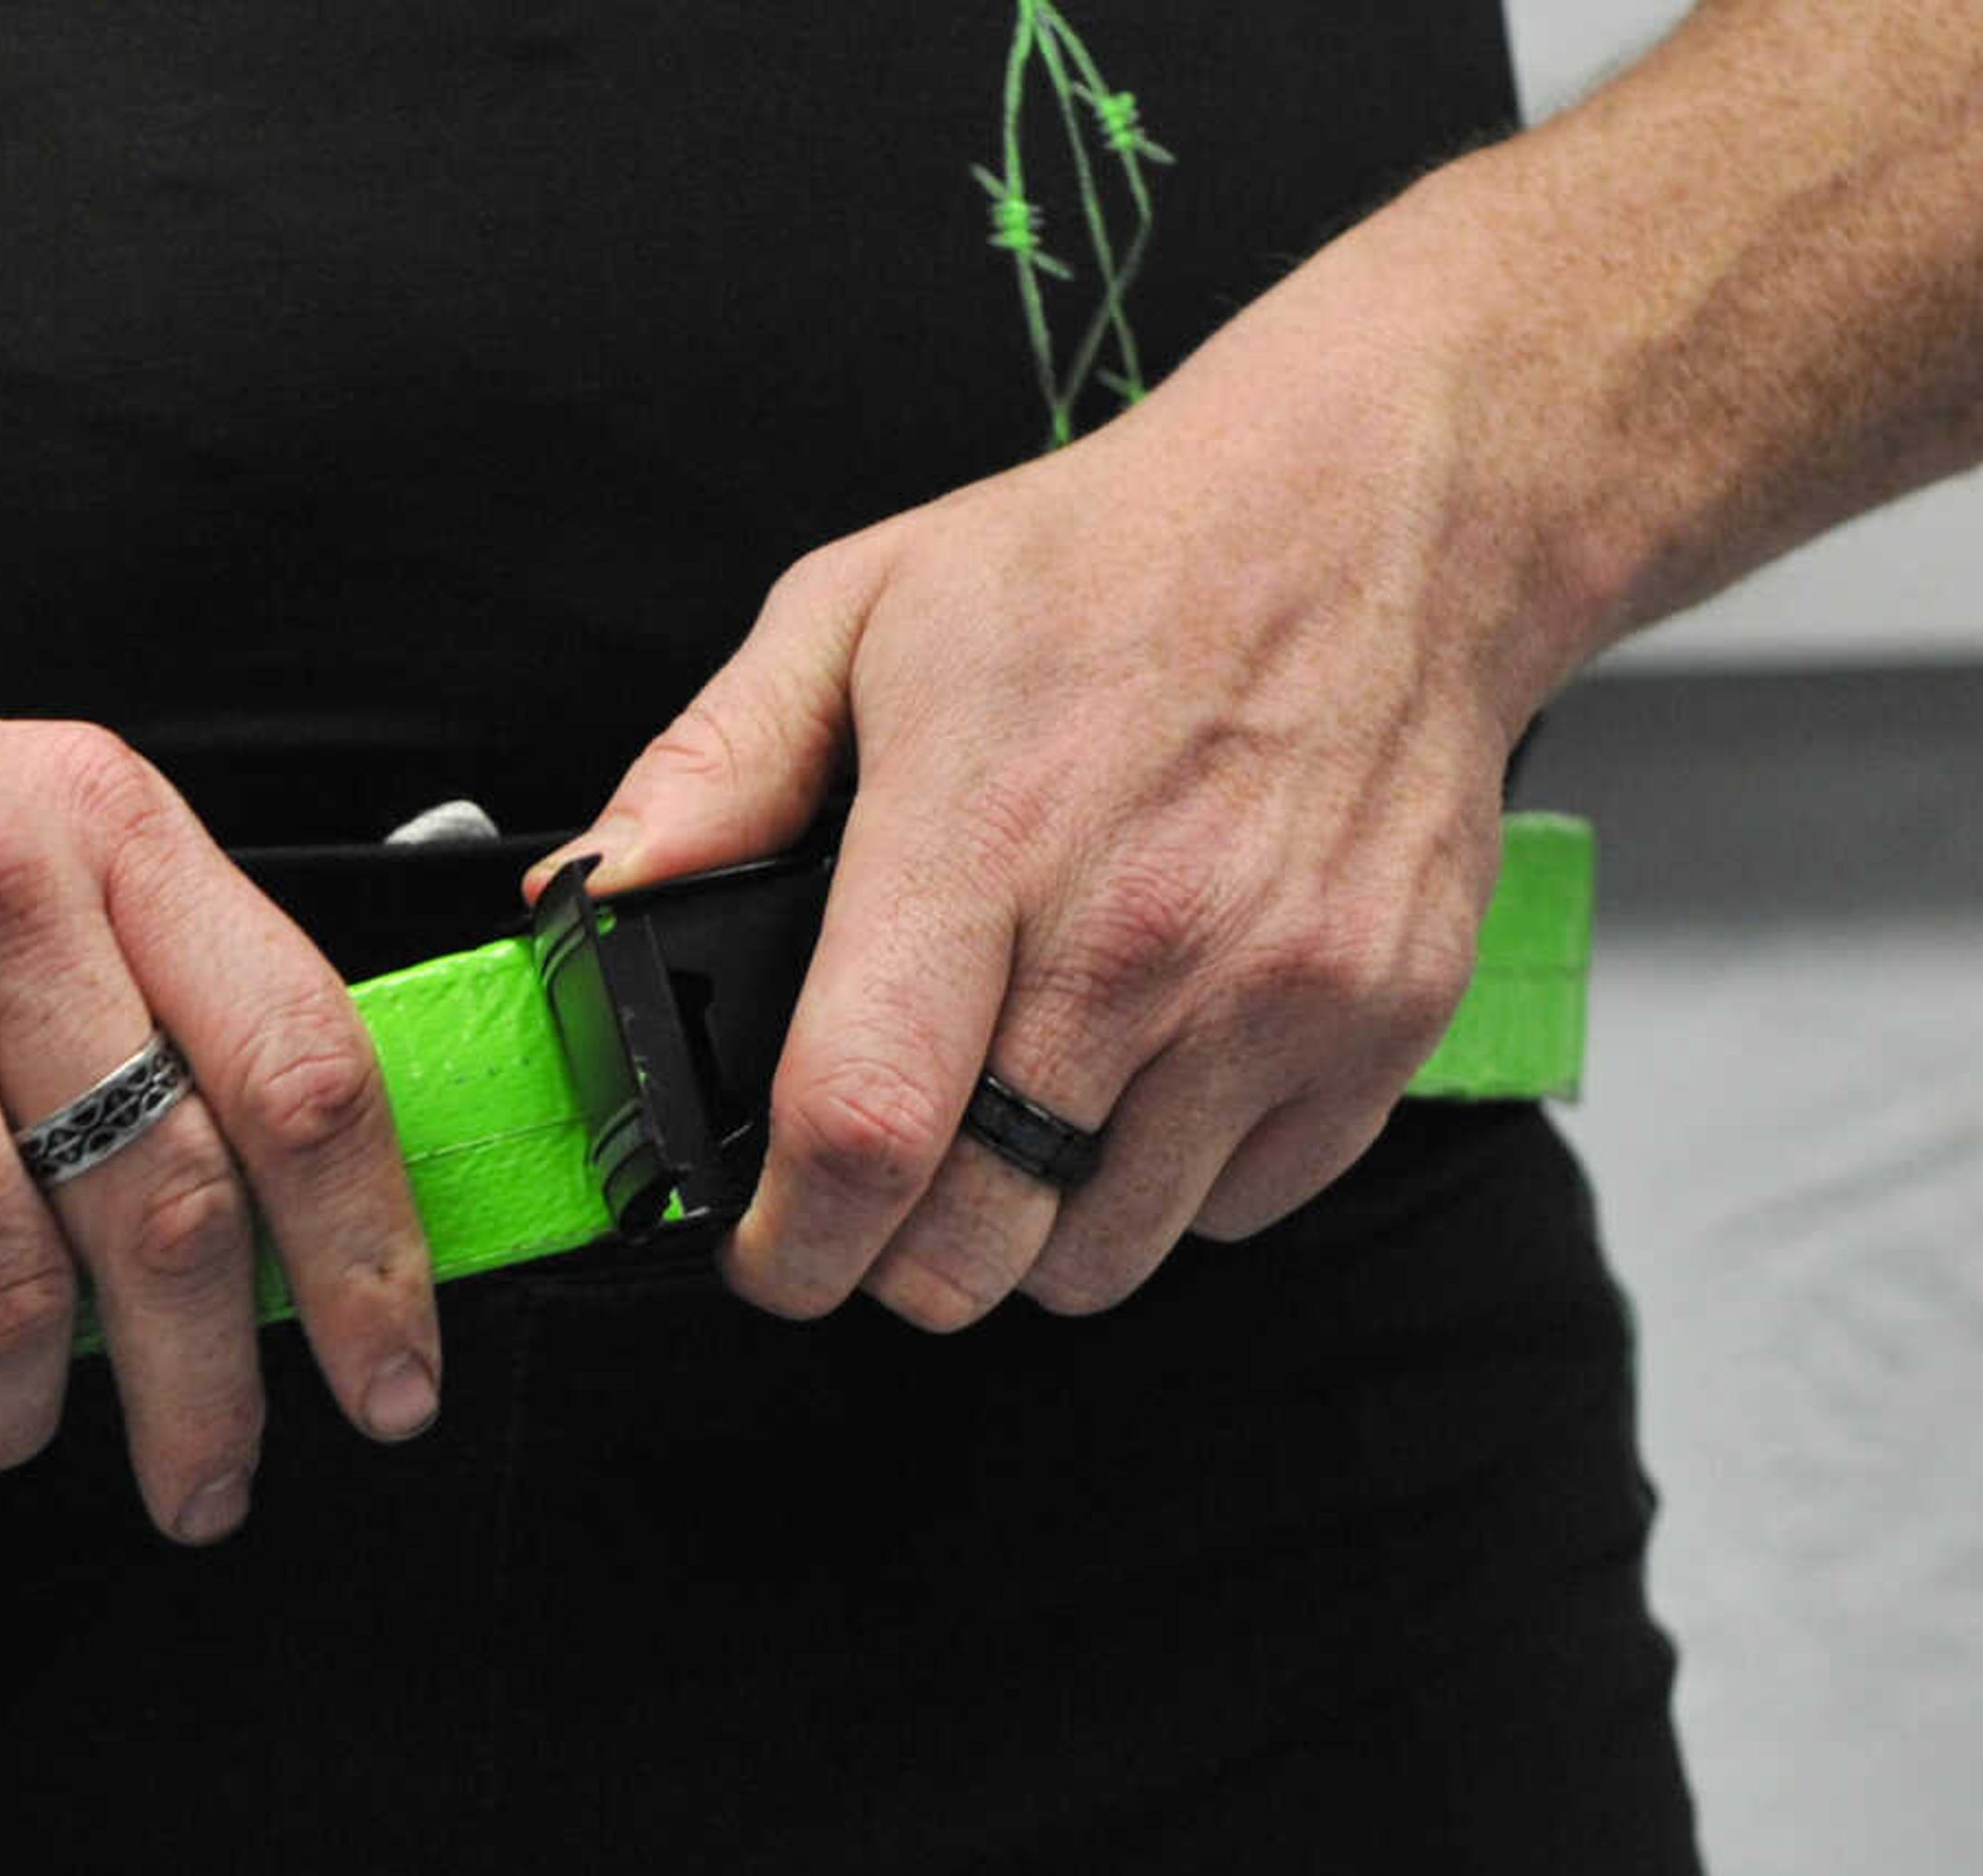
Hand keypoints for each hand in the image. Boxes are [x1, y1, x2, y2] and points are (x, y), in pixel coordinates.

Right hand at [0, 674, 442, 1540]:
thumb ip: (122, 977)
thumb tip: (272, 1212)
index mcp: (90, 817)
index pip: (303, 1061)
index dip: (370, 1251)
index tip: (390, 1377)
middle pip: (172, 1204)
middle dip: (208, 1393)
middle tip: (208, 1483)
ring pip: (4, 1287)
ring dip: (10, 1415)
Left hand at [528, 245, 1593, 1328]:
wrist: (1387, 508)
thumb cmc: (1118, 557)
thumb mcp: (860, 606)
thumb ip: (713, 765)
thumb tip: (594, 891)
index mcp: (985, 829)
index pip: (864, 1121)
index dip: (790, 1238)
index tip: (764, 1249)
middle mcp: (1140, 934)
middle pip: (975, 1244)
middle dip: (890, 1259)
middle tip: (875, 1186)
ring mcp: (1277, 995)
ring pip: (1099, 1259)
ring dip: (1028, 1230)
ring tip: (1009, 1110)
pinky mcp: (1378, 1032)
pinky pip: (1235, 1214)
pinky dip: (1168, 1186)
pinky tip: (1140, 1069)